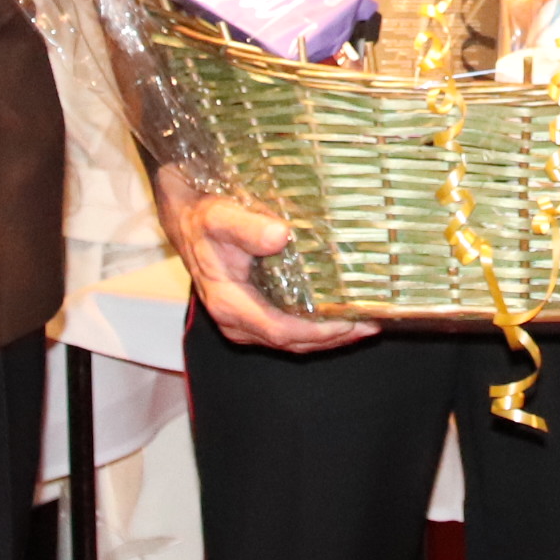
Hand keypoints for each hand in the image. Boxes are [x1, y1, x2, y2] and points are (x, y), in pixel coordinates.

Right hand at [155, 162, 376, 353]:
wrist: (188, 223)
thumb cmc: (205, 221)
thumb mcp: (221, 217)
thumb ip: (247, 227)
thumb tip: (279, 236)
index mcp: (229, 304)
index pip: (281, 330)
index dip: (319, 332)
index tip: (351, 322)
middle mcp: (236, 321)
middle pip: (292, 342)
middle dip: (334, 338)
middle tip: (371, 324)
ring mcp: (243, 323)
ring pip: (292, 340)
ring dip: (329, 337)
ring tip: (365, 324)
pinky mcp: (251, 316)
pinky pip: (287, 330)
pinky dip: (315, 328)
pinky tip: (340, 317)